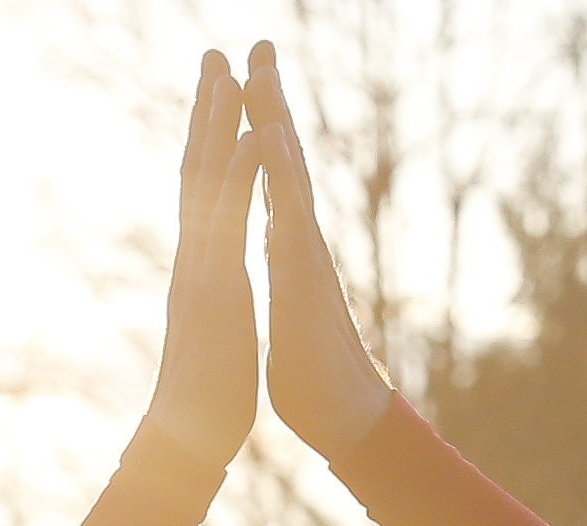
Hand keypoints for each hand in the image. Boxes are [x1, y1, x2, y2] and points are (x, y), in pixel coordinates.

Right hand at [138, 53, 262, 469]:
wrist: (187, 443)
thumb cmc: (205, 395)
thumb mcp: (215, 332)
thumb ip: (212, 299)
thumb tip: (211, 285)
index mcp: (200, 267)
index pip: (202, 192)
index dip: (209, 143)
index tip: (218, 96)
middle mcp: (193, 258)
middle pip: (196, 171)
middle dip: (206, 113)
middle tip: (213, 56)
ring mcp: (199, 270)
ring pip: (205, 184)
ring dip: (217, 126)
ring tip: (226, 74)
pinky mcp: (213, 289)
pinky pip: (228, 223)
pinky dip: (238, 178)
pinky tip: (250, 140)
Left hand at [244, 41, 395, 457]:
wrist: (342, 418)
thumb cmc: (314, 369)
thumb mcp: (288, 305)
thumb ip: (288, 268)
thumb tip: (285, 248)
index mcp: (289, 246)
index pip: (271, 174)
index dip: (259, 126)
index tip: (245, 79)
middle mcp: (301, 240)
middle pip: (284, 159)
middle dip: (270, 101)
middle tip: (260, 46)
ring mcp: (306, 255)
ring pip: (289, 177)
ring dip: (276, 123)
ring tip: (263, 73)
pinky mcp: (305, 279)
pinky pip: (291, 216)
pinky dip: (282, 175)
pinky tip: (273, 138)